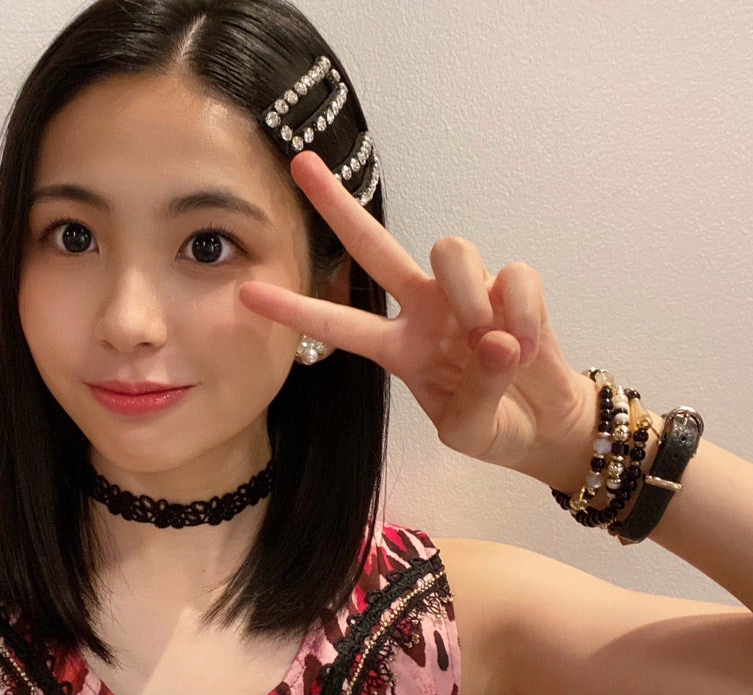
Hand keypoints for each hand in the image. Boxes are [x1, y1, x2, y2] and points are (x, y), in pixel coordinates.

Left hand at [240, 151, 594, 489]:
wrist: (547, 426)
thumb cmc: (495, 425)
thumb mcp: (469, 431)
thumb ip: (474, 395)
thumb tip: (494, 341)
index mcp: (396, 347)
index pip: (337, 324)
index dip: (294, 310)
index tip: (246, 293)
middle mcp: (423, 308)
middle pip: (374, 245)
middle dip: (336, 205)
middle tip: (300, 164)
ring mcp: (466, 292)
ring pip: (449, 248)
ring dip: (468, 292)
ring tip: (491, 342)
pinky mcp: (512, 285)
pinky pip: (511, 275)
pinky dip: (521, 311)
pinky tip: (527, 345)